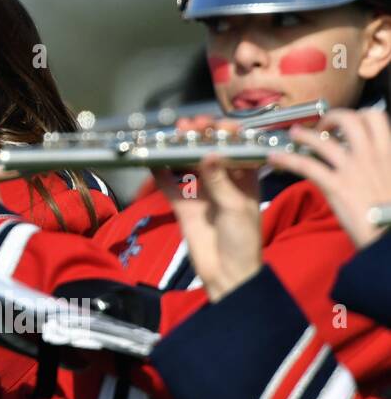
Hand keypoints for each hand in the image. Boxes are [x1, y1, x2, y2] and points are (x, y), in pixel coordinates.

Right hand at [154, 117, 260, 301]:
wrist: (227, 273)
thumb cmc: (243, 240)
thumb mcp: (236, 208)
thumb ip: (220, 181)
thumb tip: (208, 154)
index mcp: (245, 181)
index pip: (237, 149)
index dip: (229, 134)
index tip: (217, 124)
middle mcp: (222, 182)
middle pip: (210, 152)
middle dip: (201, 136)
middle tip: (190, 125)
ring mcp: (201, 193)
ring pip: (189, 164)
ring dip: (181, 149)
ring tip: (173, 134)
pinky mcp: (182, 205)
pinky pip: (169, 185)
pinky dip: (160, 172)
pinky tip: (153, 158)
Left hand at [268, 108, 390, 249]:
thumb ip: (382, 165)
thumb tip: (373, 160)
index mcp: (388, 153)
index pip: (374, 117)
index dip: (358, 114)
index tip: (346, 123)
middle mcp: (371, 156)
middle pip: (349, 119)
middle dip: (332, 117)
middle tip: (322, 126)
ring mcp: (353, 170)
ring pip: (322, 140)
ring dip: (303, 134)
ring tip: (294, 134)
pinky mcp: (337, 186)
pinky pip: (306, 165)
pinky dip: (286, 158)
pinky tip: (275, 157)